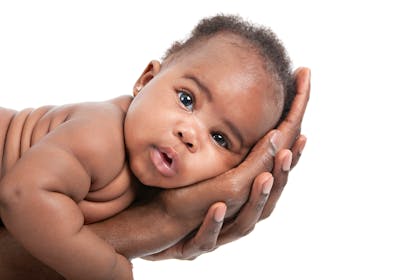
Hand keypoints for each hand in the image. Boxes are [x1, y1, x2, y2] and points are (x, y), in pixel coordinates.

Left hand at [145, 67, 309, 259]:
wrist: (152, 225)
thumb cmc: (180, 192)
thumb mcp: (208, 164)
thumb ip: (230, 147)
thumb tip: (240, 109)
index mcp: (245, 192)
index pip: (274, 168)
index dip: (291, 146)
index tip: (301, 124)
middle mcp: (239, 213)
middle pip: (270, 193)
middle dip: (284, 169)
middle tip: (296, 140)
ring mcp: (219, 231)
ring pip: (247, 219)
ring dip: (259, 196)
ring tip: (264, 175)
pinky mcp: (194, 244)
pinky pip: (207, 238)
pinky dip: (213, 224)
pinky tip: (217, 205)